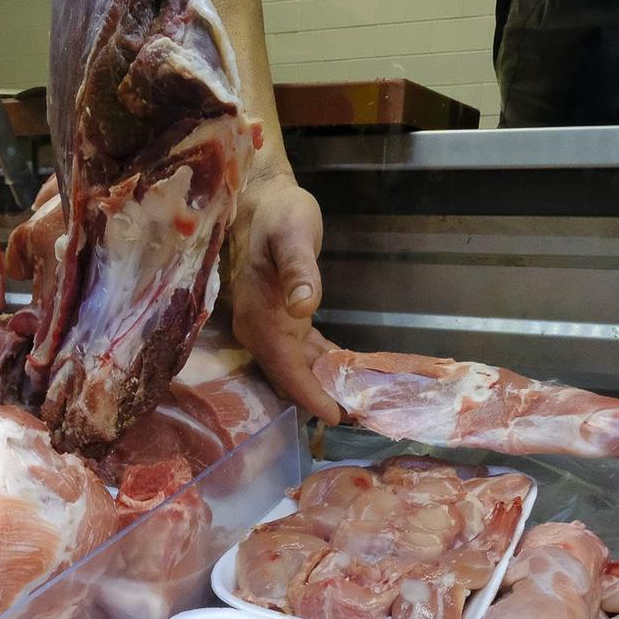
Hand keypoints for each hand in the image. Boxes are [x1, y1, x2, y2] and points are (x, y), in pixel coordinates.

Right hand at [227, 172, 341, 422]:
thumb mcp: (292, 234)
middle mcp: (259, 330)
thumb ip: (299, 270)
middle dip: (320, 400)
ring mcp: (268, 328)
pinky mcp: (282, 323)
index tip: (334, 416)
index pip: (284, 367)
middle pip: (289, 377)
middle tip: (359, 417)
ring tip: (359, 404)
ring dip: (325, 387)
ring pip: (297, 370)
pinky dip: (324, 367)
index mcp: (259, 316)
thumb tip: (303, 307)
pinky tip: (348, 376)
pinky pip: (303, 355)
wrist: (264, 201)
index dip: (308, 394)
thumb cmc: (281, 214)